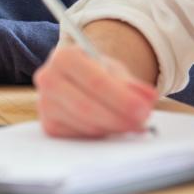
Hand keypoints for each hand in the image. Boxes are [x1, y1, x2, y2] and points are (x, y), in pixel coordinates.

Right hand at [33, 46, 158, 137]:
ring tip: (133, 124)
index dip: (121, 98)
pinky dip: (101, 134)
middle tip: (141, 122)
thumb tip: (148, 98)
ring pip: (84, 124)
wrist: (76, 78)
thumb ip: (132, 84)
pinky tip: (112, 127)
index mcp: (63, 57)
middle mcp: (48, 79)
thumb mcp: (115, 70)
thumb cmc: (97, 72)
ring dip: (113, 128)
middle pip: (86, 106)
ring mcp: (45, 104)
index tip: (143, 109)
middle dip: (118, 118)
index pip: (95, 82)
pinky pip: (80, 136)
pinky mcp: (49, 125)